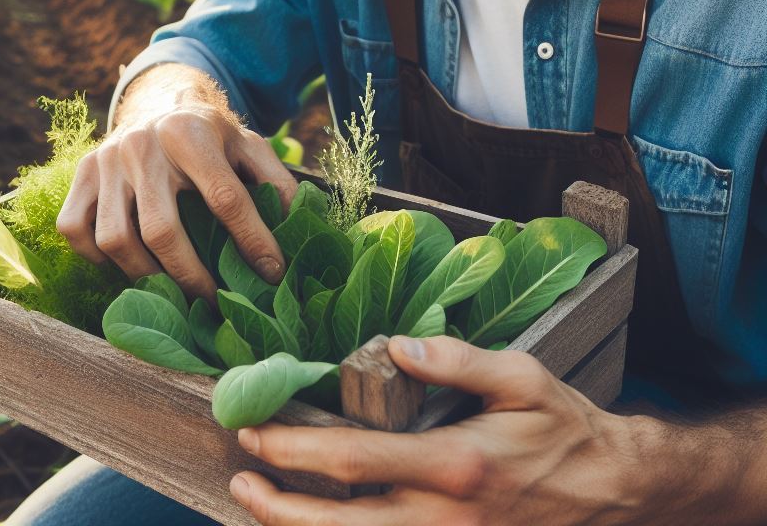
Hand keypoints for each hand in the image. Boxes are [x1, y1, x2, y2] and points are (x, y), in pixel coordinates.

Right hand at [56, 107, 296, 304]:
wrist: (158, 105)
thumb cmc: (209, 136)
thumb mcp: (249, 145)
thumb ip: (276, 180)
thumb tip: (296, 227)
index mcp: (190, 131)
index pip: (224, 197)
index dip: (252, 241)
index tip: (271, 274)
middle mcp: (142, 144)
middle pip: (161, 230)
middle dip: (192, 277)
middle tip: (215, 301)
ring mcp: (105, 161)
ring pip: (115, 239)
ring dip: (146, 276)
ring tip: (174, 290)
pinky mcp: (80, 176)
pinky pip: (76, 231)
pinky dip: (97, 258)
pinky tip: (129, 264)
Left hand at [229, 334, 649, 525]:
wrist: (614, 493)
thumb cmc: (563, 429)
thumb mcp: (521, 377)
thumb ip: (457, 361)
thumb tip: (397, 346)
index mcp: (455, 464)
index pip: (353, 461)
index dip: (293, 451)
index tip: (255, 434)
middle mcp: (445, 517)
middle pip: (341, 525)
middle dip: (279, 506)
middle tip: (240, 479)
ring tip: (259, 507)